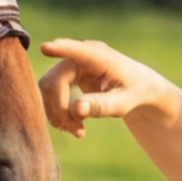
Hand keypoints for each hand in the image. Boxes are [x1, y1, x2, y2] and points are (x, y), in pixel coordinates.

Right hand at [35, 36, 181, 135]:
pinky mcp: (65, 75)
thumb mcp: (123, 103)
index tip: (45, 48)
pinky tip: (73, 124)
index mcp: (99, 57)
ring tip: (77, 131)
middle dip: (60, 109)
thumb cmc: (133, 91)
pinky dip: (57, 112)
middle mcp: (79, 57)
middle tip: (77, 132)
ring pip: (47, 90)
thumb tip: (76, 109)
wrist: (136, 86)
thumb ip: (101, 105)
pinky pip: (49, 94)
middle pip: (54, 81)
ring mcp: (70, 65)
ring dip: (57, 114)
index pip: (76, 51)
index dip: (60, 50)